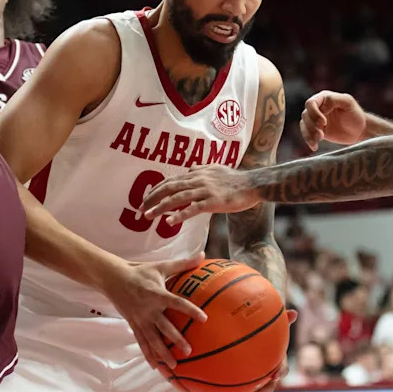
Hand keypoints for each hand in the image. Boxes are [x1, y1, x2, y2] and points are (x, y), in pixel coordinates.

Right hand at [101, 253, 207, 369]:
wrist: (113, 278)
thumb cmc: (140, 271)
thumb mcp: (161, 266)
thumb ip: (183, 264)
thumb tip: (203, 255)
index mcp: (157, 294)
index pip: (177, 303)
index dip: (190, 310)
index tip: (204, 318)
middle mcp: (149, 309)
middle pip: (164, 326)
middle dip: (176, 339)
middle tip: (188, 350)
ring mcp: (140, 319)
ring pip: (152, 339)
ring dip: (163, 353)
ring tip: (174, 366)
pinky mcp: (133, 324)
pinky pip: (141, 342)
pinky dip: (148, 355)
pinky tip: (155, 367)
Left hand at [141, 165, 257, 223]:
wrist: (253, 184)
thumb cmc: (235, 179)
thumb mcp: (215, 169)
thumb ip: (201, 169)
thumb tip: (189, 169)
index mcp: (196, 174)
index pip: (170, 181)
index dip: (156, 190)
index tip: (145, 199)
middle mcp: (197, 180)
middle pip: (169, 188)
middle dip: (152, 198)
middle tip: (140, 209)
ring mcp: (204, 190)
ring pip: (177, 198)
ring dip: (160, 207)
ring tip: (148, 216)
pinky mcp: (213, 201)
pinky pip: (193, 208)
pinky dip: (179, 215)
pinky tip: (169, 222)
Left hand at [240, 318, 295, 391]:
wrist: (252, 339)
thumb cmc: (268, 332)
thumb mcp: (273, 325)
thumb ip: (281, 320)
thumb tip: (295, 312)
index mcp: (277, 359)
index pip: (282, 367)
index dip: (280, 372)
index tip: (275, 375)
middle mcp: (271, 370)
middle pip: (270, 385)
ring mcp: (261, 377)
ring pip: (257, 390)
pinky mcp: (250, 380)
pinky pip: (245, 389)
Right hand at [299, 91, 366, 150]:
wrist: (359, 131)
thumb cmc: (355, 114)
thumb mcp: (348, 103)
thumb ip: (333, 100)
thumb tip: (321, 107)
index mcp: (324, 98)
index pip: (311, 103)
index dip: (314, 113)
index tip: (324, 122)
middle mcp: (317, 107)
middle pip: (305, 114)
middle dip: (312, 125)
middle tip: (322, 134)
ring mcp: (315, 119)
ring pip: (304, 124)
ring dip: (309, 133)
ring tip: (320, 139)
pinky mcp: (316, 130)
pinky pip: (306, 134)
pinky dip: (308, 140)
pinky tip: (315, 146)